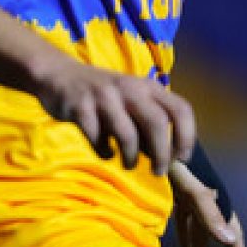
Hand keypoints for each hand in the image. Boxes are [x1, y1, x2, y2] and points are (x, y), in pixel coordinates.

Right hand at [36, 61, 195, 175]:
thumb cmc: (102, 95)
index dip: (187, 137)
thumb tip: (169, 157)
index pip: (180, 109)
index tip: (181, 158)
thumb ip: (148, 122)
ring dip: (131, 158)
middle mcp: (129, 87)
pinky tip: (104, 151)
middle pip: (157, 123)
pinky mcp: (80, 106)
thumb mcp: (130, 100)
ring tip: (128, 164)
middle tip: (158, 171)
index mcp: (147, 86)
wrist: (59, 75)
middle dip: (162, 154)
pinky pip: (98, 138)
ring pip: (128, 134)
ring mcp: (103, 96)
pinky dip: (104, 152)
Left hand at [169, 159, 246, 246]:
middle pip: (211, 235)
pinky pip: (182, 218)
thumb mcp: (193, 188)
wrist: (158, 135)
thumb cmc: (177, 161)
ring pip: (195, 229)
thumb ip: (209, 213)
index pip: (231, 233)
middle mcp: (206, 199)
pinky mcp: (176, 190)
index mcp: (215, 200)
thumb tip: (229, 241)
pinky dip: (182, 234)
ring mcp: (191, 195)